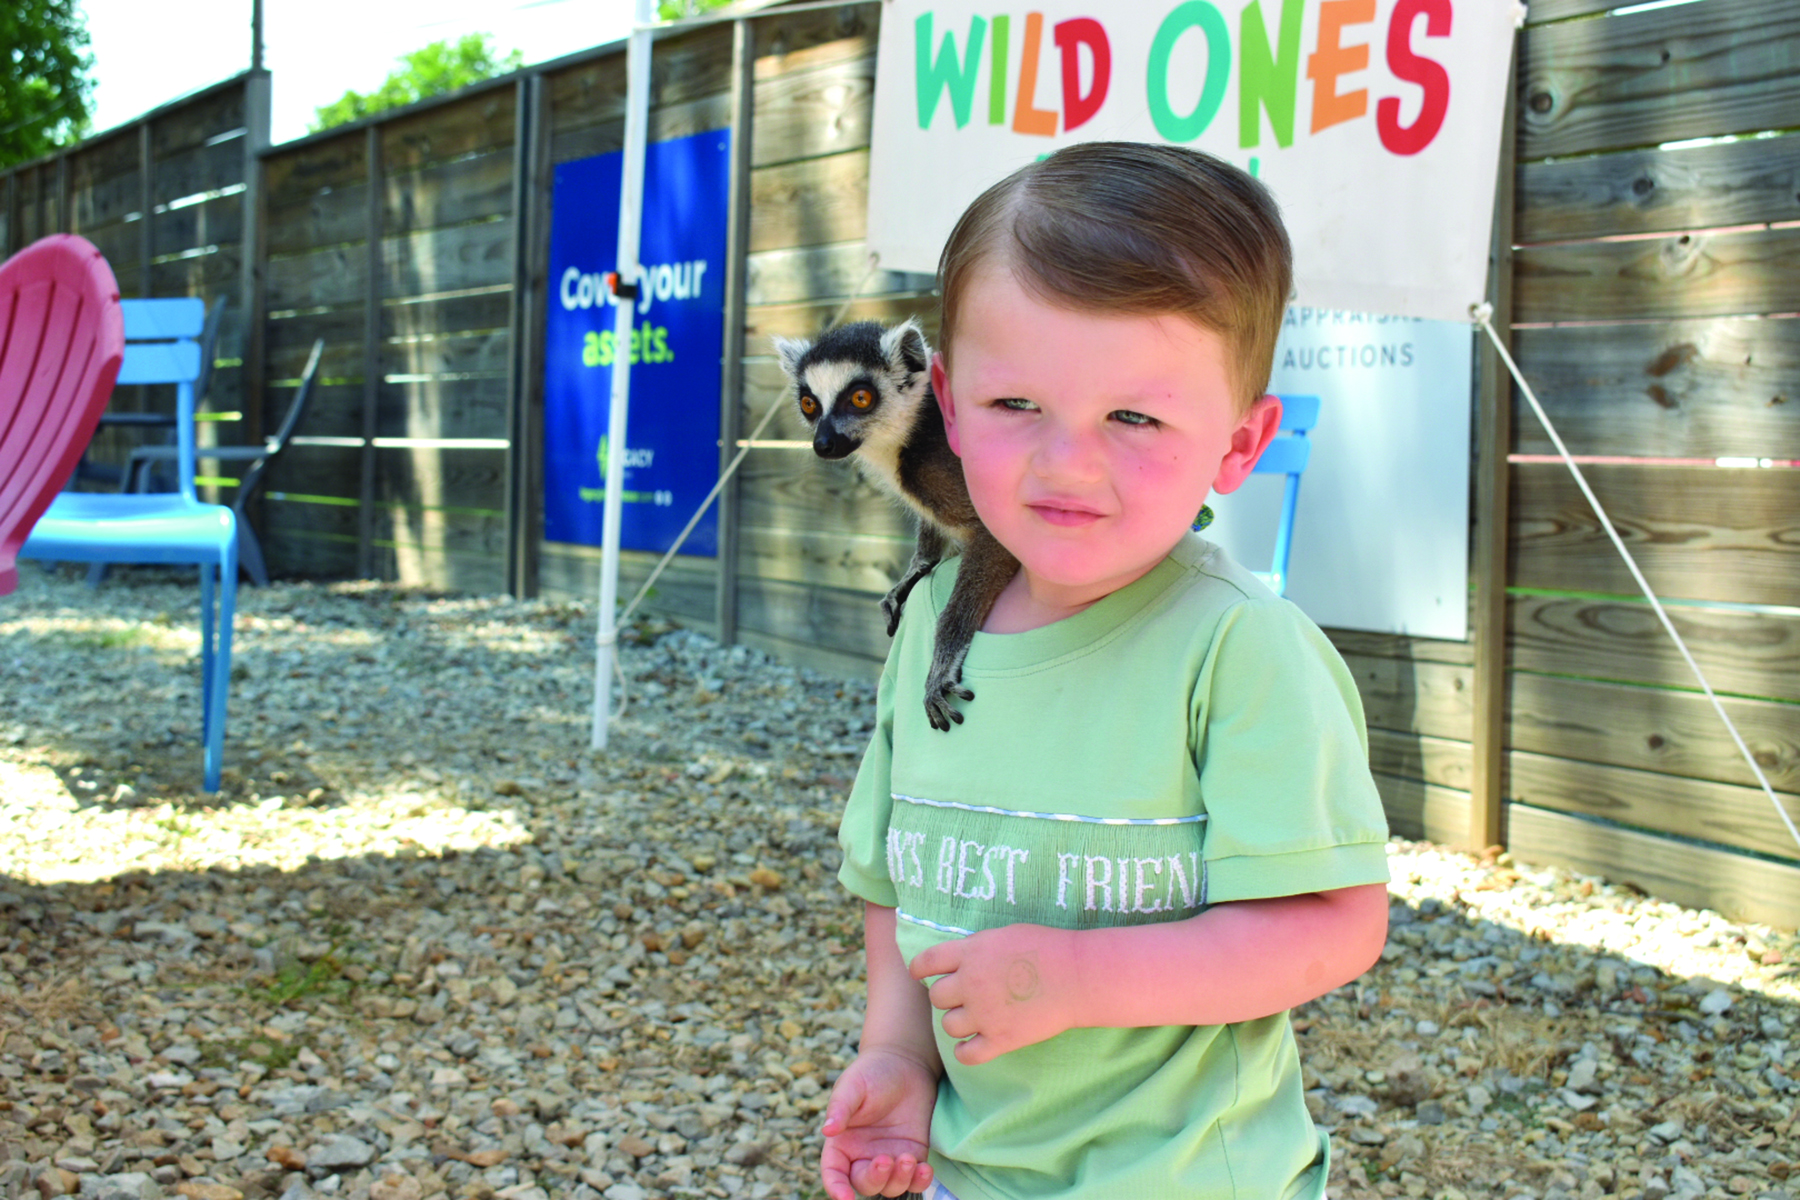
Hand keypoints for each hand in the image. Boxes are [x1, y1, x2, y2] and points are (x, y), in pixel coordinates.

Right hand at [818, 1047, 937, 1199]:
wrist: (906, 1063)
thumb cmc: (873, 1072)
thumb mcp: (853, 1085)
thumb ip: (840, 1108)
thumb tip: (827, 1130)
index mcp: (842, 1143)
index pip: (834, 1173)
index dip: (836, 1187)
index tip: (844, 1197)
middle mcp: (863, 1155)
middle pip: (864, 1184)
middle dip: (875, 1179)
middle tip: (887, 1159)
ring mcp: (889, 1158)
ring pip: (890, 1187)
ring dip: (899, 1180)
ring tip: (908, 1159)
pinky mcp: (913, 1155)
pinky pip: (915, 1180)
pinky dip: (920, 1182)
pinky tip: (925, 1169)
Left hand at [908, 923, 1079, 1064]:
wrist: (1076, 976)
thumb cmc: (1047, 948)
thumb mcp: (1004, 935)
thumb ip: (978, 948)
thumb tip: (962, 958)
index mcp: (970, 953)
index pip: (927, 962)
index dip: (919, 969)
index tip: (920, 974)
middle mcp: (970, 983)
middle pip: (937, 997)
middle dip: (946, 996)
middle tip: (962, 996)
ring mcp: (984, 1014)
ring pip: (948, 1025)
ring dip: (957, 1022)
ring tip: (973, 1018)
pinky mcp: (1000, 1039)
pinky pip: (966, 1054)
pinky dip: (965, 1051)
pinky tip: (973, 1044)